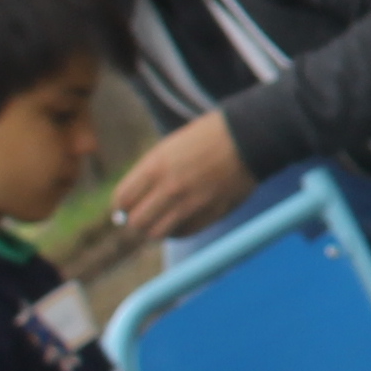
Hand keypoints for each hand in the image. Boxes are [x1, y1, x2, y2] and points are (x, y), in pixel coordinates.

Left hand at [112, 112, 253, 243]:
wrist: (249, 137)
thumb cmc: (207, 138)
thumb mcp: (169, 148)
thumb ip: (148, 175)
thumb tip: (127, 206)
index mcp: (155, 166)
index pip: (122, 200)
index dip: (121, 206)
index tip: (127, 208)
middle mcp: (170, 187)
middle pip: (137, 222)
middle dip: (138, 221)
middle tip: (146, 216)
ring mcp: (191, 202)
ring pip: (157, 233)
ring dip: (157, 229)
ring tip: (164, 220)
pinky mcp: (211, 213)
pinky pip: (184, 233)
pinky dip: (179, 231)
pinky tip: (183, 220)